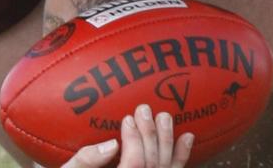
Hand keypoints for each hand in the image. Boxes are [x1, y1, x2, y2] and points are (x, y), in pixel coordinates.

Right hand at [62, 104, 192, 167]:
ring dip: (167, 140)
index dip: (134, 140)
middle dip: (150, 134)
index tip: (127, 119)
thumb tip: (111, 144)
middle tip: (144, 109)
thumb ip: (85, 161)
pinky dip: (181, 156)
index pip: (134, 165)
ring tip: (164, 116)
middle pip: (153, 163)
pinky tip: (187, 136)